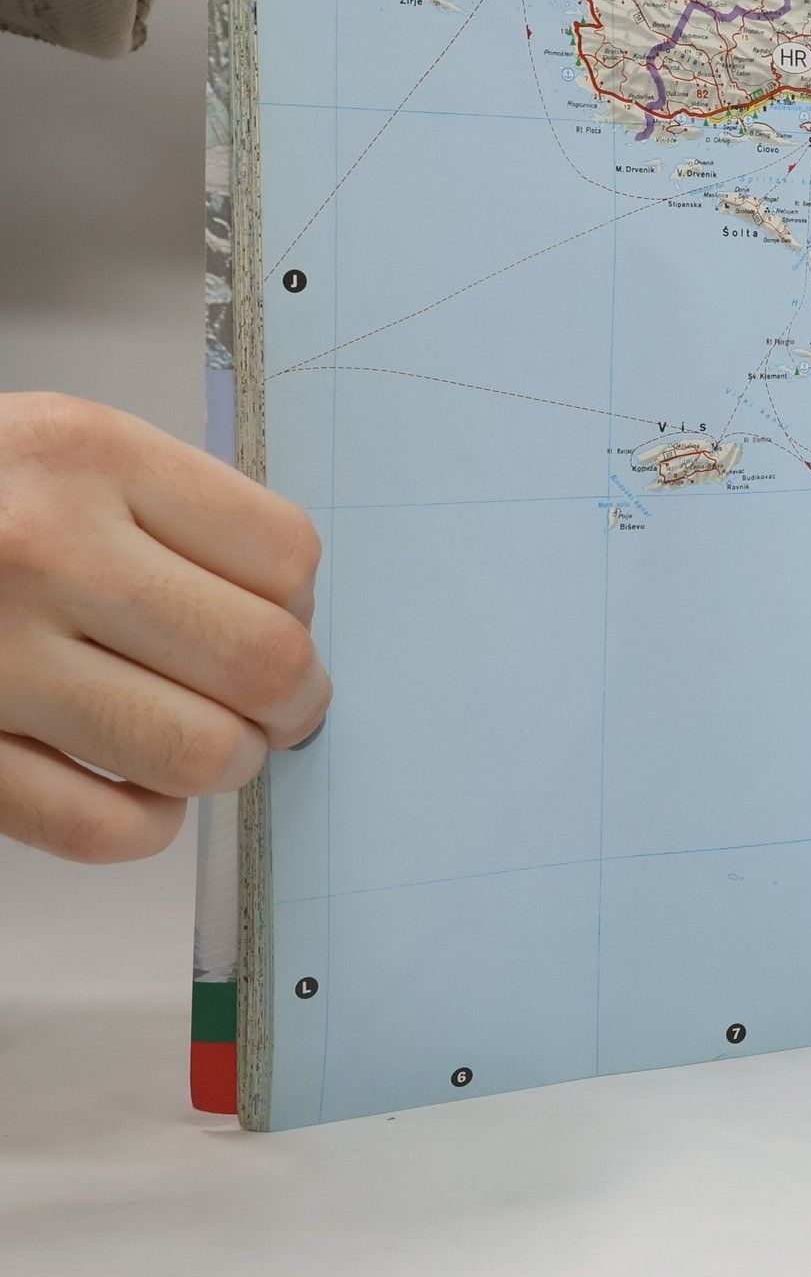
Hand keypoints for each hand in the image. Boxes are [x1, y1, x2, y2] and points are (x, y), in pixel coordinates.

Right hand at [0, 394, 328, 862]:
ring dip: (228, 765)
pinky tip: (133, 792)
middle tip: (281, 711)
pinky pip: (98, 825)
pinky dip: (143, 827)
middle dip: (293, 701)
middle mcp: (41, 547)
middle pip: (263, 660)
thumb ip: (170, 510)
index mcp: (87, 454)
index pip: (284, 555)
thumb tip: (293, 611)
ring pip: (199, 751)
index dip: (303, 607)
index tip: (288, 625)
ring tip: (207, 748)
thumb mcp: (58, 449)